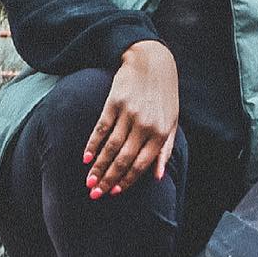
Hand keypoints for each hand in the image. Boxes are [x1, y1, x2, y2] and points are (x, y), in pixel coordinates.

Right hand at [83, 41, 180, 197]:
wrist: (152, 62)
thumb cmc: (164, 96)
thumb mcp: (172, 122)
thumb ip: (165, 150)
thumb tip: (159, 177)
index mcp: (160, 132)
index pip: (141, 164)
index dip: (127, 180)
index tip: (114, 192)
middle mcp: (145, 125)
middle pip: (123, 158)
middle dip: (108, 179)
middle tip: (95, 194)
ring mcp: (128, 113)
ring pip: (110, 146)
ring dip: (98, 167)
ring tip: (88, 182)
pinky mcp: (114, 102)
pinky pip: (101, 128)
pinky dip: (92, 144)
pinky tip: (86, 158)